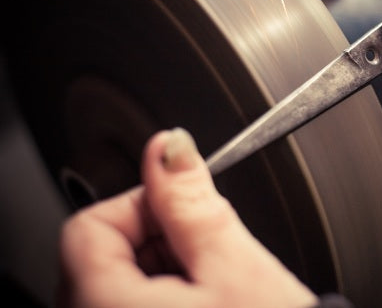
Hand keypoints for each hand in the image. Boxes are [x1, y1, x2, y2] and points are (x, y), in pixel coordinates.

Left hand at [58, 128, 317, 307]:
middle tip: (208, 254)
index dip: (145, 204)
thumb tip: (170, 146)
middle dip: (160, 238)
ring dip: (166, 268)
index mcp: (102, 307)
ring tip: (213, 288)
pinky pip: (129, 306)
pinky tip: (205, 306)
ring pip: (118, 281)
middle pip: (103, 251)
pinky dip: (164, 296)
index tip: (187, 211)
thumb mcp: (234, 269)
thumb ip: (193, 202)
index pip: (90, 224)